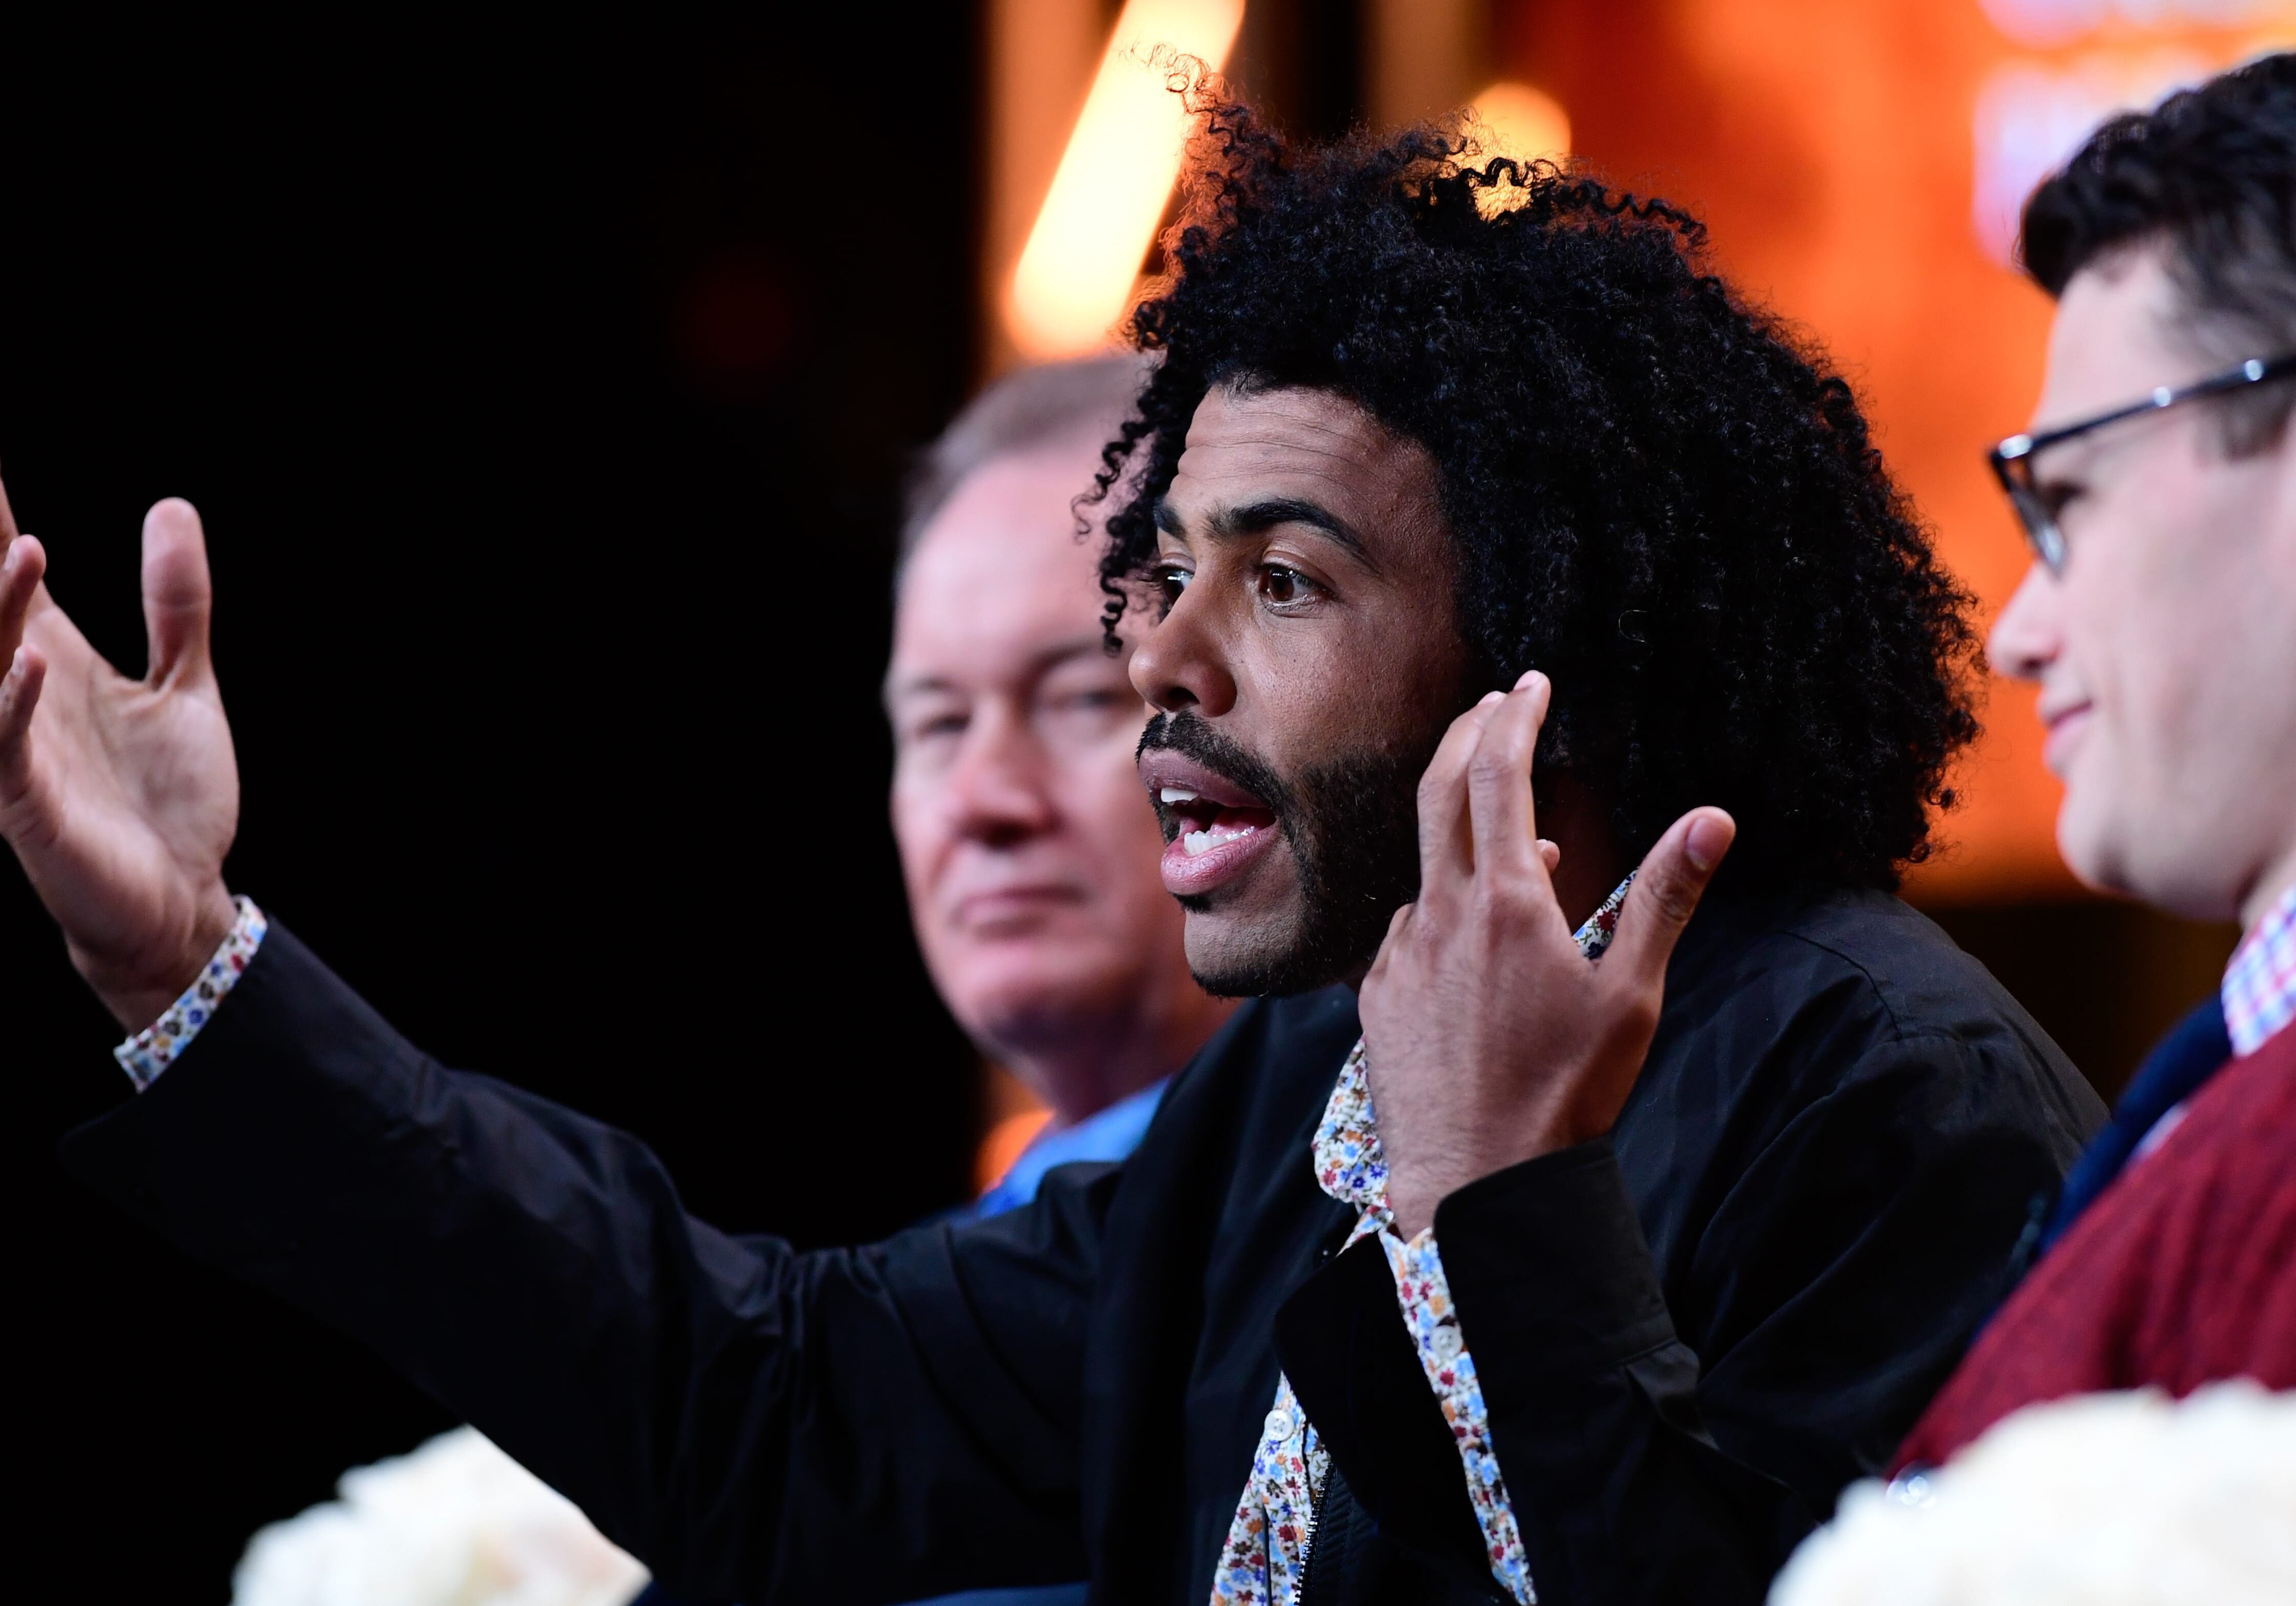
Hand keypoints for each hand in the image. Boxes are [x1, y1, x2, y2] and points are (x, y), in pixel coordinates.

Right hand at [0, 478, 240, 1030]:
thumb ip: (175, 604)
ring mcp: (20, 746)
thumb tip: (171, 506)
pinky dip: (13, 703)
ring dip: (1, 609)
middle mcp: (23, 692)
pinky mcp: (28, 803)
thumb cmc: (170, 800)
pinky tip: (29, 662)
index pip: (11, 573)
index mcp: (54, 658)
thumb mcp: (186, 686)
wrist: (180, 899)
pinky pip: (7, 746)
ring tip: (26, 549)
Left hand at [1358, 672, 1733, 1237]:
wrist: (1477, 1183)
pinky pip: (1409, 930)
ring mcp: (1399, 954)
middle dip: (1468, 735)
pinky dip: (1442, 912)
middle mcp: (1440, 914)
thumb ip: (1666, 897)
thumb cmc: (1564, 1093)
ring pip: (1428, 870)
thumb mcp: (1632, 995)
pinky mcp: (1377, 995)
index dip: (1512, 719)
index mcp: (1506, 902)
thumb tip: (1713, 818)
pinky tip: (1473, 944)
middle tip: (1495, 704)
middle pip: (1439, 792)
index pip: (1496, 775)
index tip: (1528, 683)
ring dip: (1464, 841)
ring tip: (1516, 844)